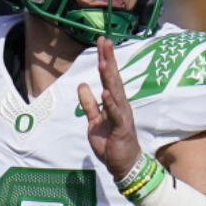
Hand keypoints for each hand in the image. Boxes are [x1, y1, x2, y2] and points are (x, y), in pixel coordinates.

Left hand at [77, 37, 141, 180]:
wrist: (123, 165)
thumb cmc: (111, 143)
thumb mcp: (94, 121)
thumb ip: (89, 104)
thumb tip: (82, 85)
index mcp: (114, 102)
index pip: (109, 77)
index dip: (106, 59)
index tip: (102, 42)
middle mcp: (121, 105)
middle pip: (114, 79)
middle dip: (108, 59)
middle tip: (104, 41)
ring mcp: (122, 116)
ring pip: (115, 93)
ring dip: (109, 77)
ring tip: (103, 61)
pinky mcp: (121, 128)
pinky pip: (115, 114)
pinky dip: (110, 103)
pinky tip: (106, 92)